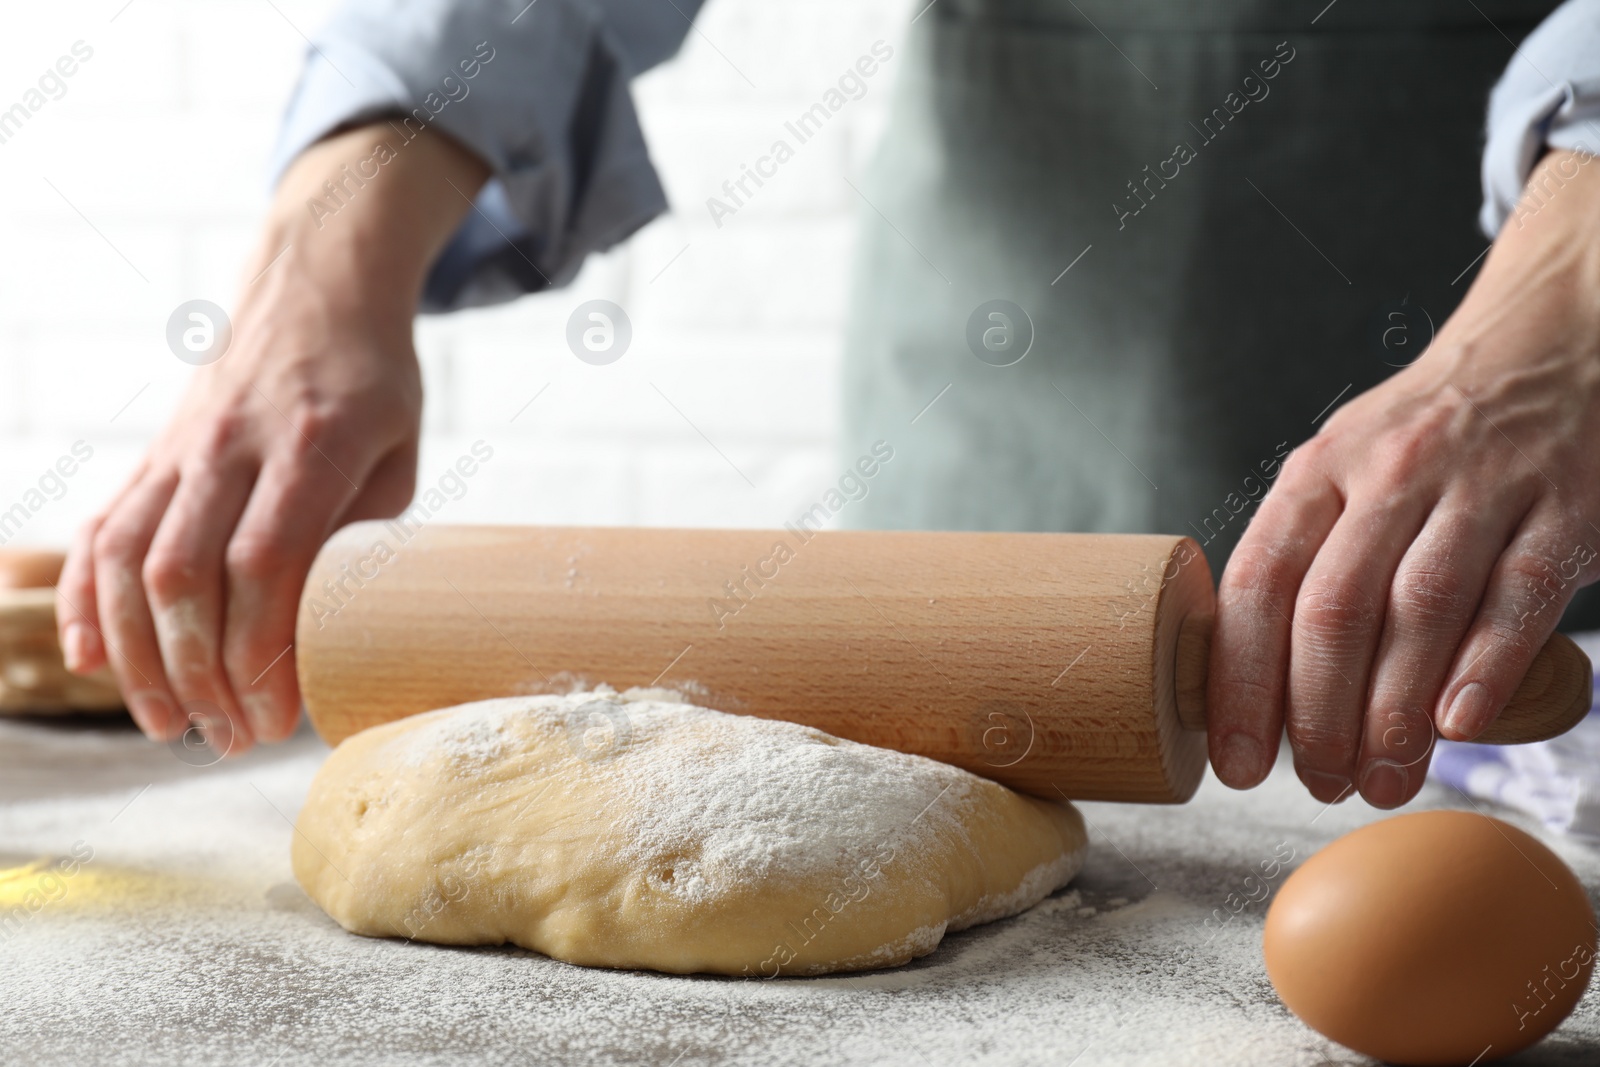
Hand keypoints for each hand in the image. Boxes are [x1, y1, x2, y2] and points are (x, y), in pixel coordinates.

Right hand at [57, 123, 487, 750]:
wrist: (314, 288)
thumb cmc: (373, 383)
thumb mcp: (399, 452)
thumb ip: (363, 535)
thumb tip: (331, 635)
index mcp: (312, 443)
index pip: (266, 562)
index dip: (261, 651)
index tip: (276, 717)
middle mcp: (232, 445)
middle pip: (187, 573)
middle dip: (201, 673)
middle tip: (233, 739)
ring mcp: (181, 449)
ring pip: (130, 560)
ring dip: (139, 655)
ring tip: (171, 724)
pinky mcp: (153, 456)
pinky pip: (101, 532)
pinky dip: (86, 600)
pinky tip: (91, 660)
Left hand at [1208, 148, 1599, 807]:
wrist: (1553, 344)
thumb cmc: (1432, 438)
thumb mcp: (1345, 472)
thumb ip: (1309, 558)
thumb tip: (1254, 683)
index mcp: (1318, 472)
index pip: (1258, 584)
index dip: (1241, 680)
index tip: (1236, 758)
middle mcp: (1390, 473)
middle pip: (1332, 608)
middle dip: (1317, 714)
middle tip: (1320, 784)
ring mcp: (1480, 485)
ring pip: (1419, 609)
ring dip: (1394, 711)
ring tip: (1383, 781)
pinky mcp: (1565, 504)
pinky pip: (1517, 594)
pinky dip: (1483, 665)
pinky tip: (1456, 727)